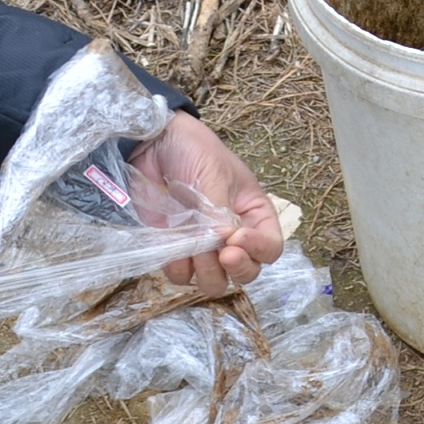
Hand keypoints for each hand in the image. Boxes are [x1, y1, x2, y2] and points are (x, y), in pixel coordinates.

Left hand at [133, 111, 280, 294]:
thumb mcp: (214, 176)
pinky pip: (181, 275)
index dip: (258, 249)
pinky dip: (179, 269)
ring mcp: (203, 244)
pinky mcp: (174, 248)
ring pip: (214, 281)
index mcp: (253, 213)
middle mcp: (233, 235)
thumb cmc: (194, 151)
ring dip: (208, 272)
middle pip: (246, 272)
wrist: (153, 142)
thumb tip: (225, 241)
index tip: (236, 237)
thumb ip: (219, 212)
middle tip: (222, 253)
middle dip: (237, 268)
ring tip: (196, 250)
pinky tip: (174, 250)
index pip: (270, 247)